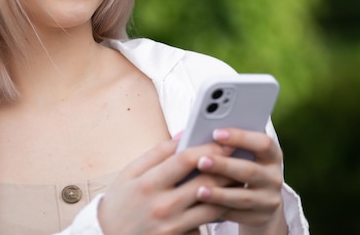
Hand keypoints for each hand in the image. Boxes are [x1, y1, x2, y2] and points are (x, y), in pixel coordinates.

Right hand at [98, 137, 234, 234]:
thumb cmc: (119, 203)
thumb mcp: (129, 174)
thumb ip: (157, 153)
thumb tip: (182, 133)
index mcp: (148, 184)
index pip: (185, 160)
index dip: (208, 148)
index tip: (225, 141)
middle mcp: (162, 206)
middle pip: (205, 182)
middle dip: (226, 167)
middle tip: (240, 157)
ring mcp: (172, 227)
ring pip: (212, 206)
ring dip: (229, 190)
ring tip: (238, 177)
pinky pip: (205, 225)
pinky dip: (218, 212)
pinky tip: (225, 200)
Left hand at [192, 128, 288, 234]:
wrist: (259, 201)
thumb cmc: (242, 167)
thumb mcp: (244, 155)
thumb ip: (230, 145)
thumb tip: (200, 134)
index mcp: (272, 155)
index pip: (263, 143)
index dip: (240, 137)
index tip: (216, 133)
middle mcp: (275, 177)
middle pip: (250, 170)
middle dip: (224, 165)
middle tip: (201, 161)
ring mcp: (270, 200)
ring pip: (243, 197)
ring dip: (219, 193)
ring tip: (198, 190)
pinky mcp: (261, 218)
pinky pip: (238, 215)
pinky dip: (219, 210)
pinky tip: (203, 207)